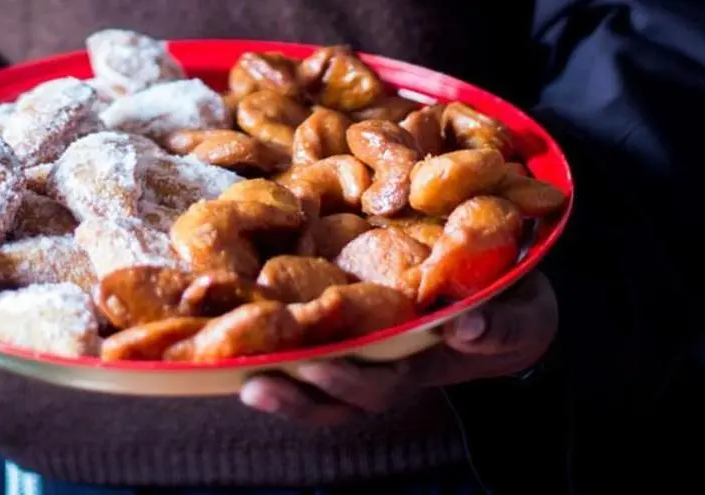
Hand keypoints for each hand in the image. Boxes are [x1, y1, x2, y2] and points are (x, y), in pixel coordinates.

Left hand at [239, 271, 557, 424]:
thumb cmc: (510, 310)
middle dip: (299, 394)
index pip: (382, 385)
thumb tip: (465, 325)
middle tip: (257, 380)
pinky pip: (316, 343)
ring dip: (281, 382)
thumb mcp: (519, 317)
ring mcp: (369, 350)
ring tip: (240, 373)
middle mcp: (387, 366)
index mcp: (422, 365)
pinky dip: (283, 344)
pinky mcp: (356, 324)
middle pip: (337, 397)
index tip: (317, 364)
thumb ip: (499, 325)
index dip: (348, 382)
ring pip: (318, 383)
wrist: (504, 303)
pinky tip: (248, 331)